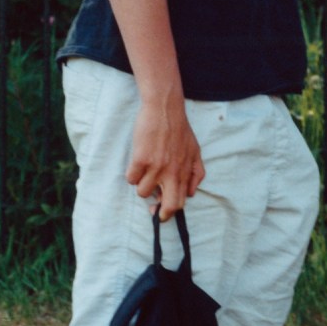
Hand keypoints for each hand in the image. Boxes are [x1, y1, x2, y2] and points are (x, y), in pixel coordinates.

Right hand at [127, 92, 203, 220]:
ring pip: (143, 192)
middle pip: (167, 205)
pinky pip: (131, 179)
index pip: (180, 201)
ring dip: (142, 185)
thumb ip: (195, 174)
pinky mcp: (140, 160)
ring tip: (145, 172)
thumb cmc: (180, 131)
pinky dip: (132, 174)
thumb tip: (191, 193)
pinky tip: (137, 163)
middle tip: (152, 210)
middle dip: (159, 212)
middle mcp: (172, 173)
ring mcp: (156, 167)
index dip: (171, 211)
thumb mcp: (195, 152)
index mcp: (185, 172)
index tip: (164, 213)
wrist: (165, 111)